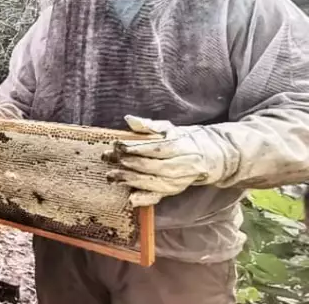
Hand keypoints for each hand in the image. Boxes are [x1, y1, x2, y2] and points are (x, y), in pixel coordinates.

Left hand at [106, 115, 231, 206]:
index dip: (137, 148)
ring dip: (132, 180)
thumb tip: (129, 119)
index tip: (118, 145)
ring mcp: (180, 181)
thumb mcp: (169, 128)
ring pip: (155, 183)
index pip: (158, 148)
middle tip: (110, 160)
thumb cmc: (183, 139)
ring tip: (113, 176)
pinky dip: (145, 199)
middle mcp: (183, 165)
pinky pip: (160, 196)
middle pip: (155, 167)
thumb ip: (148, 125)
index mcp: (182, 147)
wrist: (207, 156)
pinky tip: (130, 199)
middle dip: (131, 164)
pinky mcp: (175, 190)